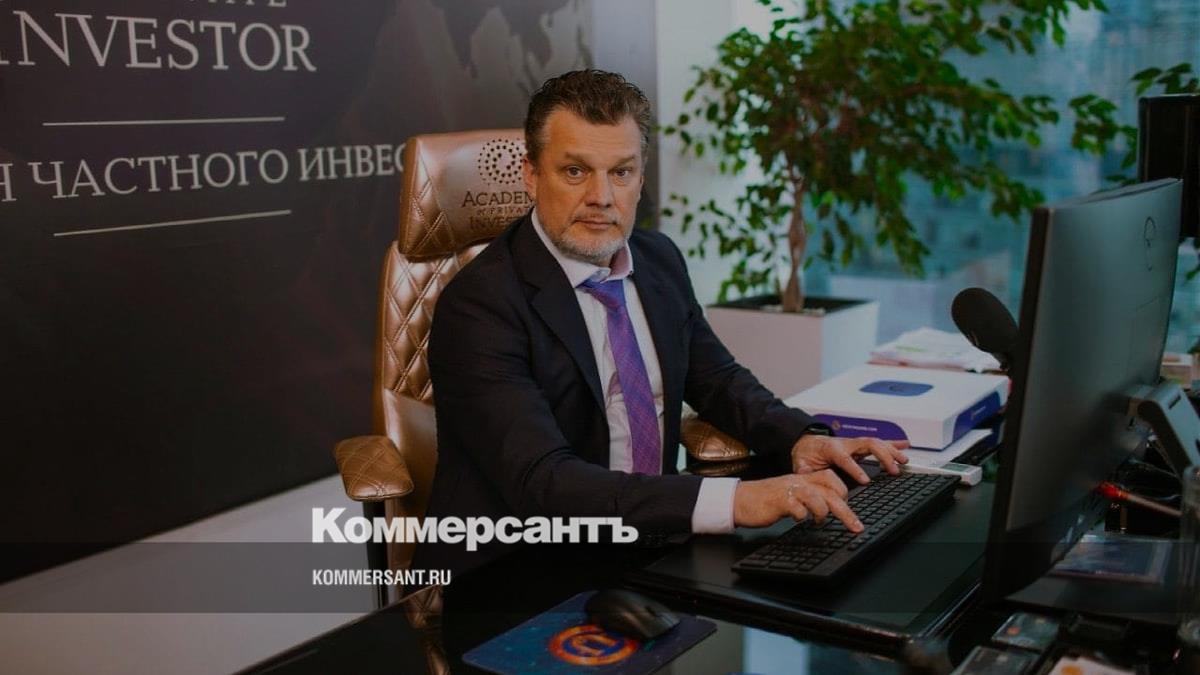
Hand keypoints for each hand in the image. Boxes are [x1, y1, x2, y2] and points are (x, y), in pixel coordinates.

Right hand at [732, 470, 862, 531]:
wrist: (740, 499)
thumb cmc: (766, 499)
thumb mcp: (790, 493)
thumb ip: (807, 496)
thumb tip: (828, 506)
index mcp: (803, 479)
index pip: (831, 478)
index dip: (843, 492)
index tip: (848, 507)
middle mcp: (799, 482)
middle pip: (831, 491)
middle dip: (847, 512)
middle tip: (856, 527)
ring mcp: (790, 491)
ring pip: (819, 498)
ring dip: (823, 513)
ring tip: (818, 522)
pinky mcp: (779, 501)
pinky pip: (799, 509)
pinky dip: (803, 517)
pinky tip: (798, 520)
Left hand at [790, 434, 909, 483]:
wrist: (807, 443)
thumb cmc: (807, 454)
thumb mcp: (801, 464)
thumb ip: (804, 471)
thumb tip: (805, 477)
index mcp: (831, 449)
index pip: (845, 458)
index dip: (855, 469)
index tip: (866, 480)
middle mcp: (846, 444)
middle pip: (868, 445)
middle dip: (883, 456)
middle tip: (894, 470)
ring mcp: (854, 443)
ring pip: (876, 442)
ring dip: (892, 451)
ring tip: (904, 461)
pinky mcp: (860, 446)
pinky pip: (879, 442)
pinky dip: (893, 444)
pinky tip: (905, 446)